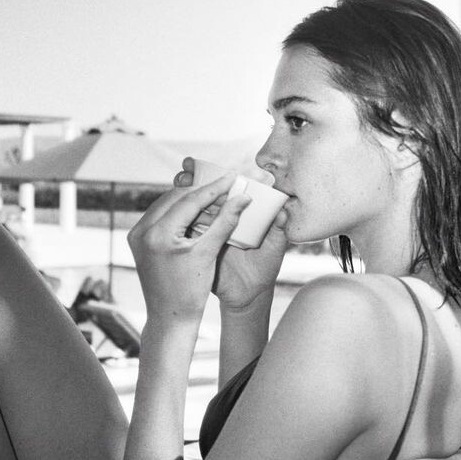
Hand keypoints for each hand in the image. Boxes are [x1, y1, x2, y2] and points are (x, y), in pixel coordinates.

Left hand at [128, 173, 249, 320]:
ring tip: (213, 196)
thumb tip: (243, 198)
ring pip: (166, 204)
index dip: (213, 188)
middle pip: (175, 198)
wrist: (170, 317)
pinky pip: (160, 216)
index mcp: (158, 234)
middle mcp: (141, 231)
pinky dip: (178, 211)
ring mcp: (136, 235)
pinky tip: (196, 210)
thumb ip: (226, 222)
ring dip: (189, 199)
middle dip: (201, 190)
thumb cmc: (192, 291)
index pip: (189, 201)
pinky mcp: (137, 240)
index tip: (231, 178)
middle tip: (224, 184)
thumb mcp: (210, 253)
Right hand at [175, 157, 288, 309]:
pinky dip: (178, 222)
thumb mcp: (274, 247)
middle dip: (191, 178)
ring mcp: (206, 232)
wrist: (249, 295)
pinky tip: (175, 213)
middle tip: (186, 170)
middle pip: (202, 193)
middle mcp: (219, 219)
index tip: (204, 163)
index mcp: (237, 213)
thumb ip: (279, 229)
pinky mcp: (197, 248)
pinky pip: (185, 233)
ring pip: (189, 209)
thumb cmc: (264, 267)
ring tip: (180, 182)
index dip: (212, 174)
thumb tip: (285, 212)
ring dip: (181, 194)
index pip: (223, 188)